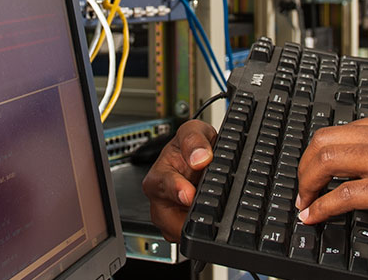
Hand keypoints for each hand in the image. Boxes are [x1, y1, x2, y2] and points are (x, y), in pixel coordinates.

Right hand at [141, 119, 217, 240]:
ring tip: (209, 217)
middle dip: (184, 220)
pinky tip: (208, 221)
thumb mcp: (195, 131)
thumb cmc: (193, 146)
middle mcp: (160, 199)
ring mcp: (169, 216)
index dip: (176, 190)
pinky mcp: (179, 228)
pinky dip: (199, 232)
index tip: (188, 194)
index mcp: (158, 175)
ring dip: (193, 227)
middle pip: (166, 220)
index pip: (162, 187)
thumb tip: (200, 157)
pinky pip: (187, 237)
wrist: (202, 158)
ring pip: (177, 232)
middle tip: (203, 216)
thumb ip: (194, 140)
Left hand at [295, 109, 367, 241]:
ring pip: (326, 160)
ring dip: (306, 183)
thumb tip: (367, 165)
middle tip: (302, 186)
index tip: (314, 169)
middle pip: (325, 139)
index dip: (320, 151)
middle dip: (304, 165)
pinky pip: (343, 195)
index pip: (343, 128)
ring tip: (306, 201)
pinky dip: (321, 207)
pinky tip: (315, 216)